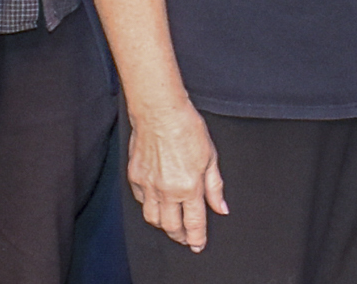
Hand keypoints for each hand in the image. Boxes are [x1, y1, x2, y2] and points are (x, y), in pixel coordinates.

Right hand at [127, 97, 228, 250]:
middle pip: (171, 227)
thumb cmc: (187, 128)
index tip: (198, 245)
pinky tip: (157, 202)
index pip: (194, 223)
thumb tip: (221, 208)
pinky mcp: (134, 177)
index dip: (197, 238)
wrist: (160, 112)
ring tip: (172, 223)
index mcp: (189, 187)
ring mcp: (148, 186)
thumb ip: (215, 186)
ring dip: (163, 225)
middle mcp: (167, 191)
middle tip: (186, 237)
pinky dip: (149, 206)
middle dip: (180, 236)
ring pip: (153, 219)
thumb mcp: (210, 157)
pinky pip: (140, 201)